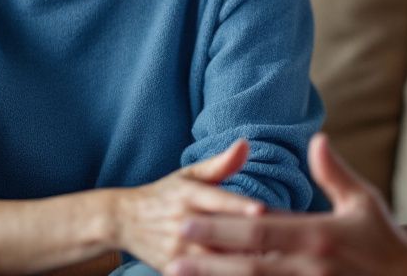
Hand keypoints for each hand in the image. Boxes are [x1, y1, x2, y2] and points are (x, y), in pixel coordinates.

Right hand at [112, 139, 265, 270]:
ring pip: (213, 260)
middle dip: (249, 241)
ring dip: (240, 263)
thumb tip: (246, 144)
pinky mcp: (174, 269)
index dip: (238, 206)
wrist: (122, 221)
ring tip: (272, 263)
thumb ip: (220, 164)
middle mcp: (183, 222)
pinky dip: (223, 274)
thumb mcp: (188, 175)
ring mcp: (177, 249)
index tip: (261, 211)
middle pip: (219, 234)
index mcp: (189, 194)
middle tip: (284, 246)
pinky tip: (247, 273)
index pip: (216, 200)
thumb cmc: (165, 195)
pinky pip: (203, 275)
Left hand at [166, 133, 406, 275]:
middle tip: (172, 249)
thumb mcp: (364, 201)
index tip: (188, 218)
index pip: (259, 230)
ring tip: (179, 274)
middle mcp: (309, 266)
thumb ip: (334, 173)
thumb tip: (316, 139)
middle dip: (207, 257)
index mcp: (318, 236)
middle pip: (248, 263)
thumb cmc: (385, 240)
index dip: (221, 228)